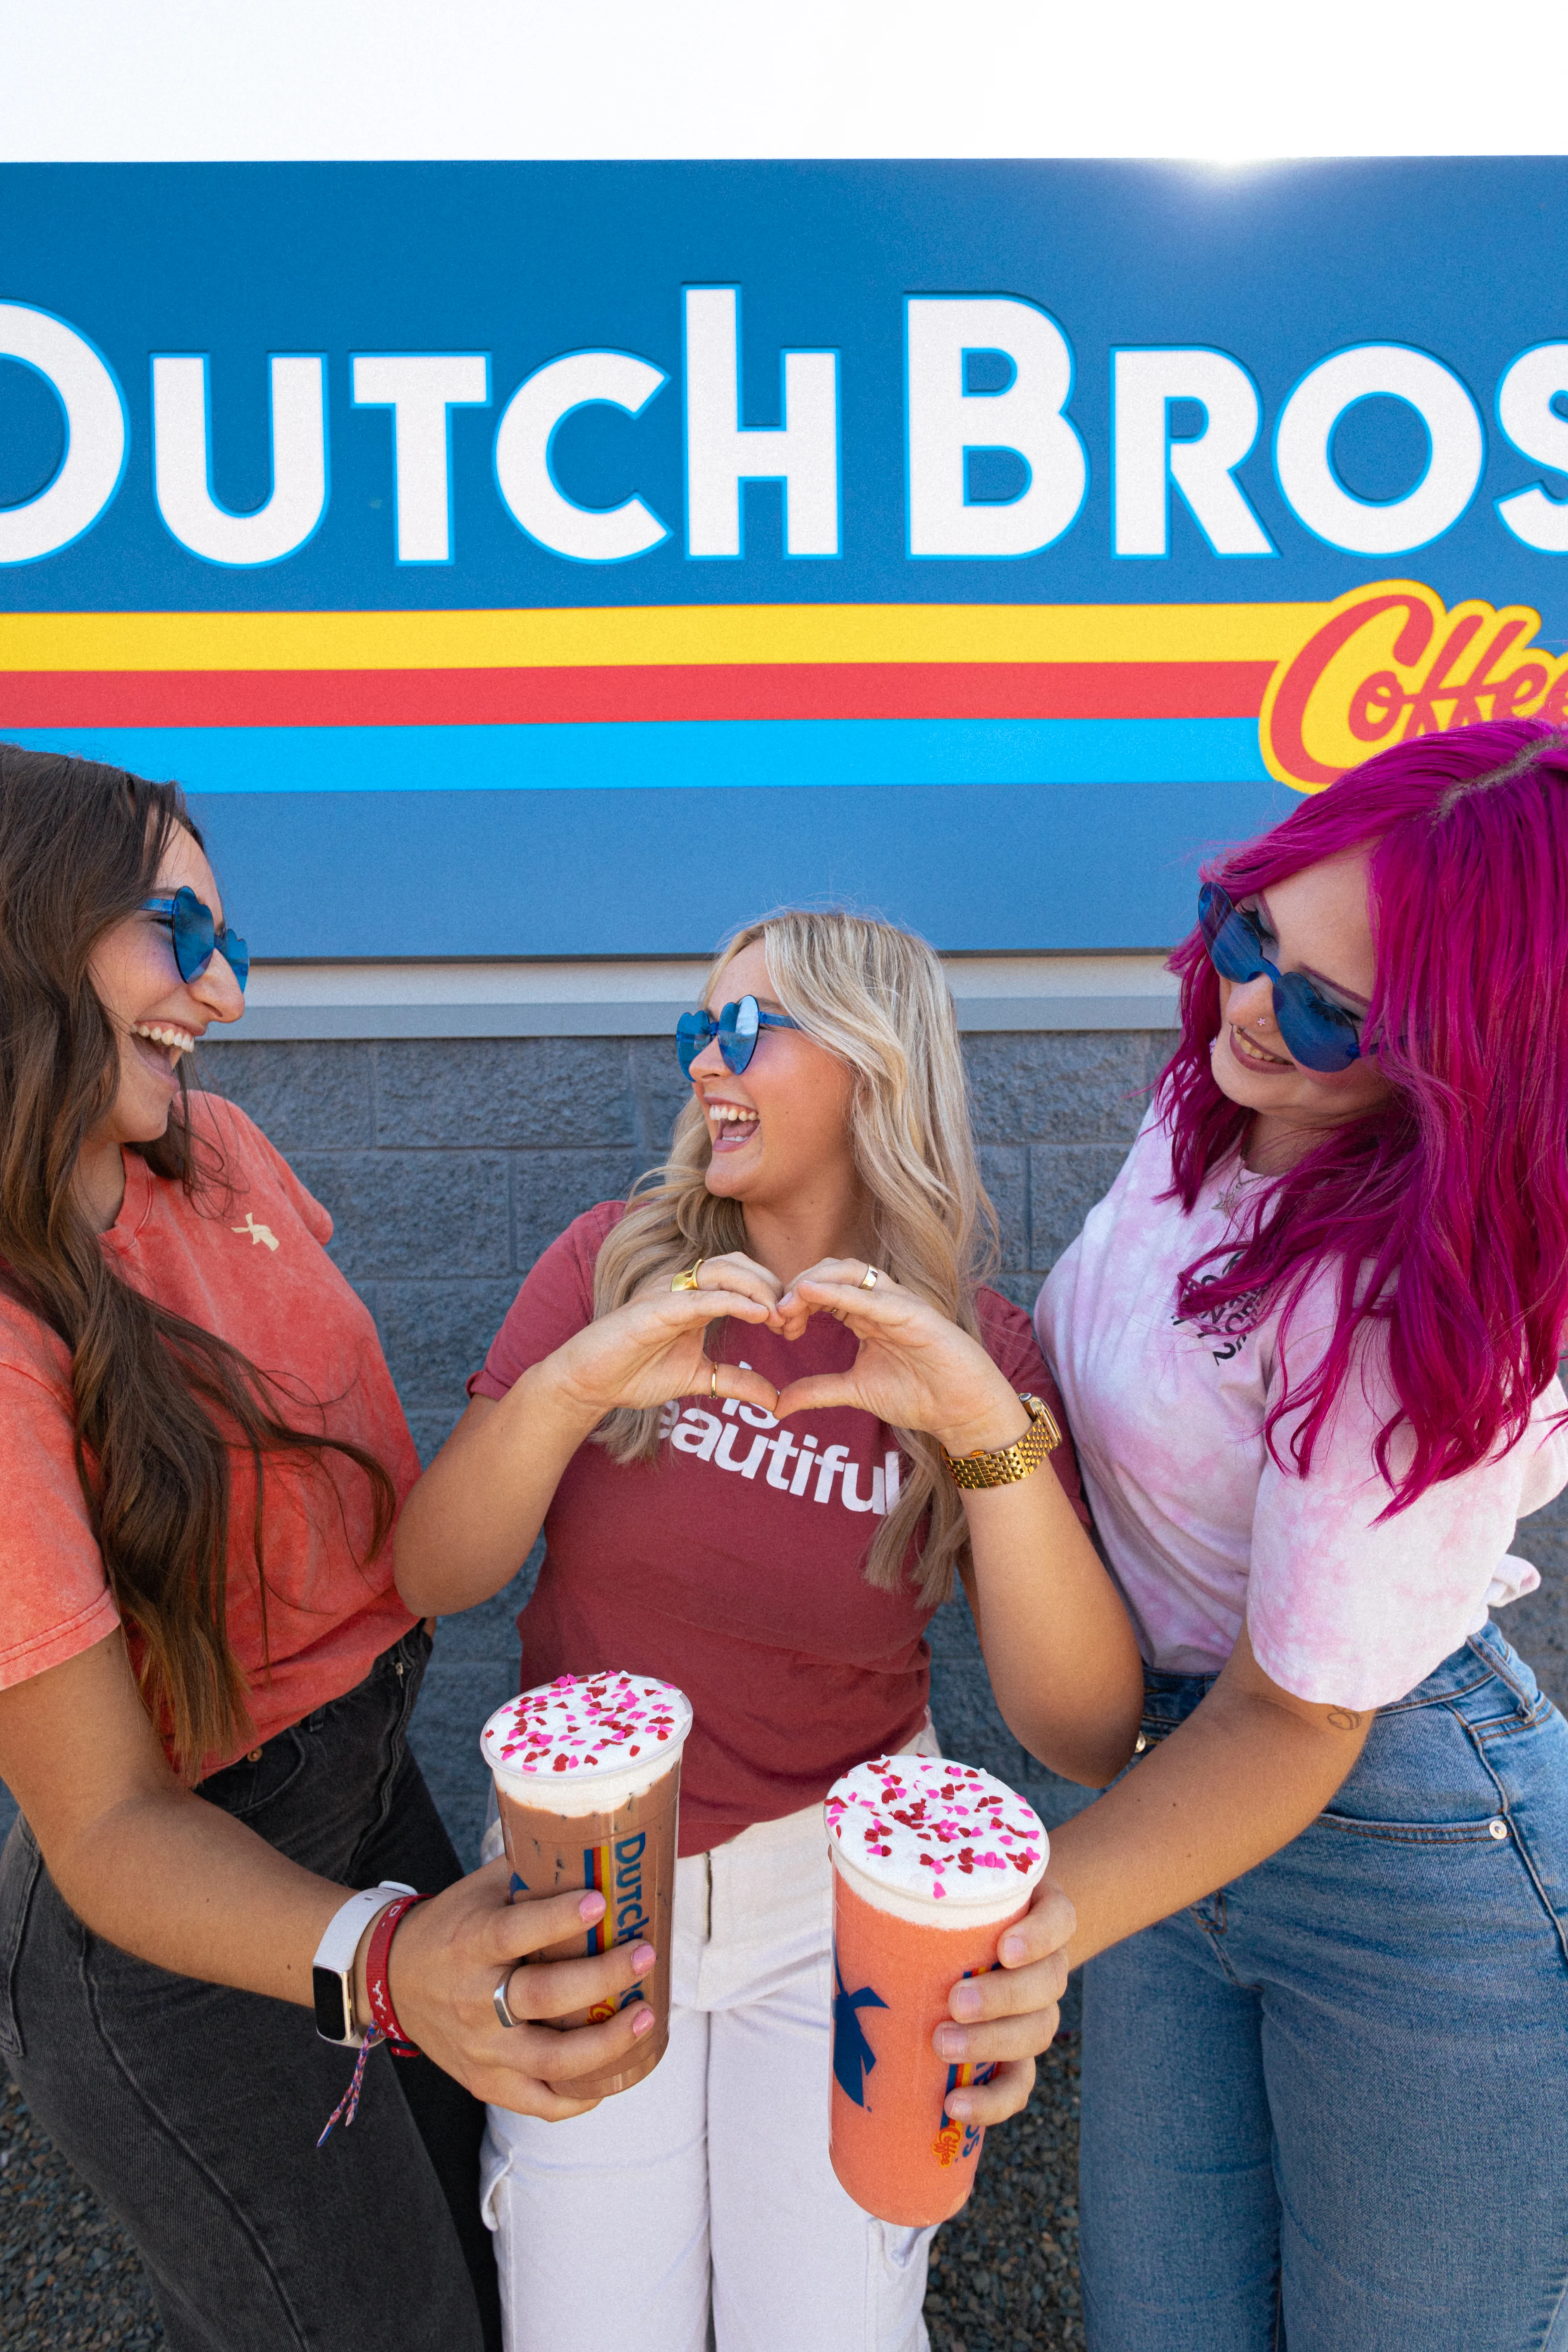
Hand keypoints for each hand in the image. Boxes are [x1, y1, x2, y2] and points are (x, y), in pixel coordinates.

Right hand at [382, 1858, 661, 2118]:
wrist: (392, 1979)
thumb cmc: (453, 1926)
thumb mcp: (482, 1889)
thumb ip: (531, 1872)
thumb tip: (594, 1842)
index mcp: (469, 1944)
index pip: (513, 1934)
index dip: (558, 1919)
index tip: (601, 1902)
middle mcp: (473, 2001)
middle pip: (541, 1999)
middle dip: (599, 1979)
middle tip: (643, 1956)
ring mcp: (481, 2049)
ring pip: (549, 2060)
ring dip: (605, 2044)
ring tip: (646, 2016)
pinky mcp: (485, 2082)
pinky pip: (540, 2103)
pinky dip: (580, 2097)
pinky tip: (614, 2073)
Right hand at [545, 1274, 779, 1422]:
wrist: (590, 1383)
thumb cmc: (636, 1373)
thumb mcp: (698, 1379)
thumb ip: (735, 1381)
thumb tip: (774, 1400)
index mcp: (696, 1297)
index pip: (743, 1276)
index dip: (773, 1294)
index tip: (795, 1325)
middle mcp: (683, 1287)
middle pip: (739, 1264)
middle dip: (771, 1286)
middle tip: (792, 1320)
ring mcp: (668, 1294)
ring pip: (722, 1270)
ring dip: (757, 1289)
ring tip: (777, 1317)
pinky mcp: (654, 1309)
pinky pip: (699, 1297)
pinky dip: (731, 1301)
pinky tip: (756, 1314)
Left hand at [769, 1261, 1027, 1452]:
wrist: (962, 1411)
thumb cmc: (919, 1395)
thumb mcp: (856, 1391)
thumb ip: (818, 1390)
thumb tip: (777, 1404)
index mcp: (865, 1314)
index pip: (822, 1289)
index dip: (794, 1301)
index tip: (775, 1325)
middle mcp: (881, 1301)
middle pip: (830, 1271)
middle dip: (797, 1287)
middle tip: (775, 1315)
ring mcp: (899, 1303)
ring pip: (851, 1271)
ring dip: (814, 1282)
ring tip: (788, 1304)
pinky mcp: (917, 1314)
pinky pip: (874, 1297)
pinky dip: (841, 1291)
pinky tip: (811, 1292)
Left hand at [931, 1875, 1075, 2125]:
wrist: (973, 1942)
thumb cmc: (955, 1905)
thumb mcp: (948, 1882)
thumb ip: (914, 1873)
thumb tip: (848, 1863)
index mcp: (1039, 1913)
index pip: (1059, 1919)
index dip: (1039, 1936)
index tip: (1004, 1948)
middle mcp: (1046, 1963)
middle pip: (1047, 1983)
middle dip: (1002, 1997)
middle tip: (955, 2002)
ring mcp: (1036, 2011)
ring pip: (1036, 2031)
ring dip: (990, 2044)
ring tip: (941, 2045)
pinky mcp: (1017, 2054)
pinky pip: (1018, 2083)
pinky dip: (992, 2100)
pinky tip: (954, 2105)